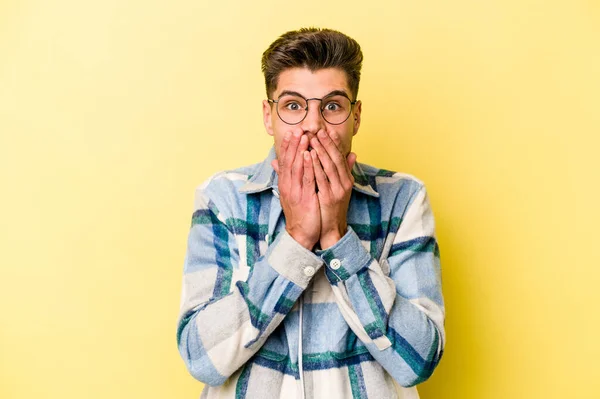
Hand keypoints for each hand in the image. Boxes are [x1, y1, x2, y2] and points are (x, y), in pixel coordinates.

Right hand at [272, 130, 320, 249]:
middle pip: (289, 161)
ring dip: (300, 151)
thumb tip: (276, 163)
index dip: (288, 146)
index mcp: (285, 184)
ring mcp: (295, 191)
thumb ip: (286, 177)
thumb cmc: (299, 213)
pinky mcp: (304, 198)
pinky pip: (306, 179)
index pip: (285, 161)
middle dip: (293, 144)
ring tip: (304, 137)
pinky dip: (307, 166)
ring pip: (297, 167)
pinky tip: (310, 155)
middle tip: (297, 129)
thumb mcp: (291, 193)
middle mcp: (288, 186)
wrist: (300, 234)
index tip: (292, 132)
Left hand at [309, 130, 356, 248]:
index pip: (341, 157)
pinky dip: (315, 165)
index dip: (334, 143)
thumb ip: (345, 170)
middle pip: (336, 158)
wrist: (332, 229)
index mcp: (346, 179)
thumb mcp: (341, 187)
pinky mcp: (329, 197)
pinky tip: (309, 156)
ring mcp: (337, 190)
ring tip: (312, 138)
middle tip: (318, 130)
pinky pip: (321, 178)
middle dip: (327, 143)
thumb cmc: (333, 207)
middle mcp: (344, 183)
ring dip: (321, 151)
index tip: (327, 130)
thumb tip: (353, 154)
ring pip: (329, 166)